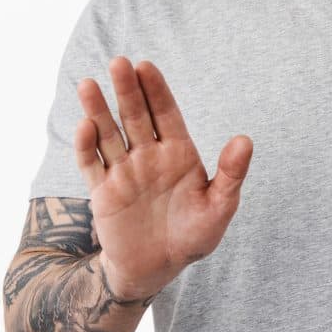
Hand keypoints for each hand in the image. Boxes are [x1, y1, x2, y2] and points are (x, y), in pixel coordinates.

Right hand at [75, 56, 253, 300]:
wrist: (158, 268)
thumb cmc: (193, 236)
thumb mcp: (219, 208)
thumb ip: (231, 174)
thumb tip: (245, 139)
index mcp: (178, 153)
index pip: (166, 114)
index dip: (156, 90)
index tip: (146, 67)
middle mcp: (148, 155)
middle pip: (135, 116)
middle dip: (127, 90)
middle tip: (119, 62)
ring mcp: (124, 171)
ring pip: (109, 134)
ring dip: (98, 110)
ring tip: (87, 84)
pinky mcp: (103, 191)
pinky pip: (92, 164)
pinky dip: (86, 146)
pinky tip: (85, 126)